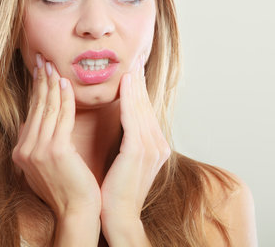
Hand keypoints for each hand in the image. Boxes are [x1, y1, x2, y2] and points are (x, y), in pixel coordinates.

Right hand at [12, 54, 101, 218]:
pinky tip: (65, 83)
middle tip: (43, 59)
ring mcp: (37, 150)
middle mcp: (25, 149)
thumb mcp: (49, 164)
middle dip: (40, 81)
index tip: (40, 72)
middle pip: (35, 107)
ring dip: (50, 84)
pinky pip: (60, 117)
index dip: (36, 91)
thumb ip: (43, 144)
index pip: (31, 113)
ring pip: (46, 108)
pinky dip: (63, 98)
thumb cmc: (70, 187)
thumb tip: (41, 123)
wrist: (78, 210)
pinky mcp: (54, 150)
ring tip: (53, 65)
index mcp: (23, 151)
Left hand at [100, 53, 170, 241]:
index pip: (146, 110)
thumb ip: (130, 140)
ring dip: (134, 82)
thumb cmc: (116, 191)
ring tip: (129, 63)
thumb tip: (124, 123)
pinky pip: (134, 117)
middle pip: (147, 104)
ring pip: (141, 106)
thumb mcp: (126, 161)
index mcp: (156, 145)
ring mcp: (152, 146)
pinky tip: (125, 82)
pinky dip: (129, 97)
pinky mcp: (140, 150)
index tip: (133, 70)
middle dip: (140, 80)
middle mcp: (158, 143)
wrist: (118, 216)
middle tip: (134, 57)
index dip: (140, 88)